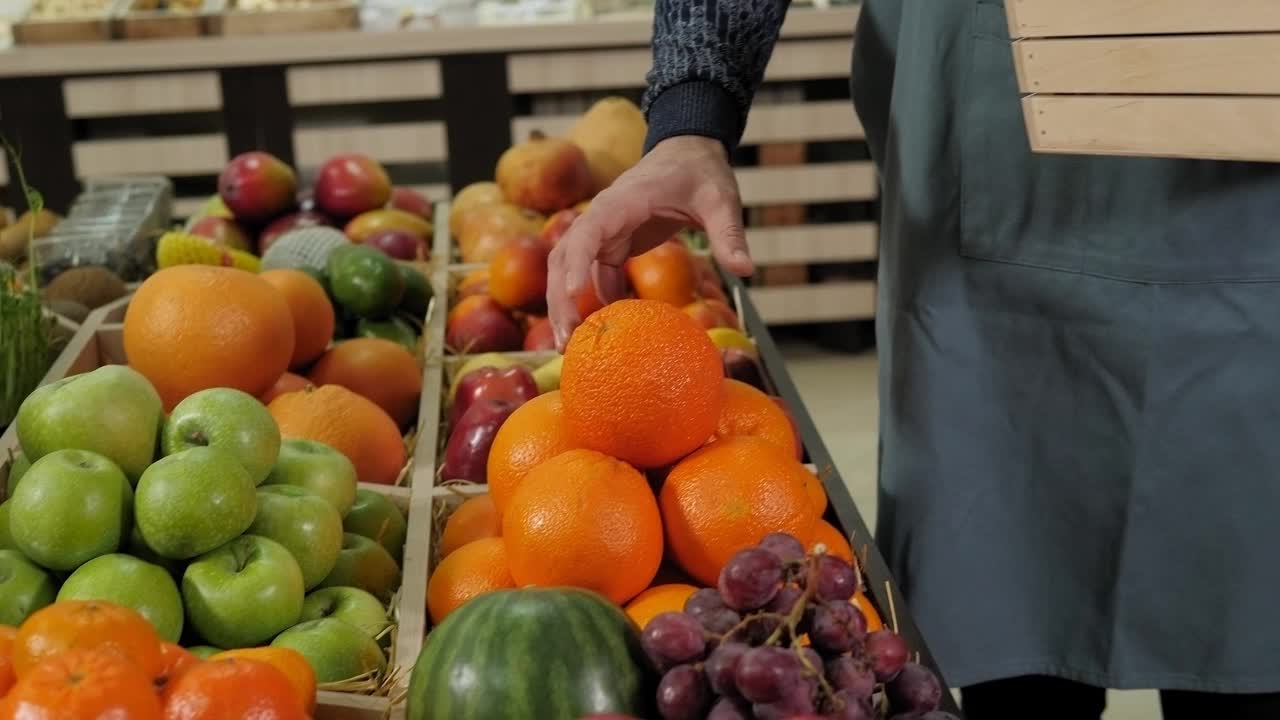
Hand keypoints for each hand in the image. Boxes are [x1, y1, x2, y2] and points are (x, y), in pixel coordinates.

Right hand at [546, 134, 754, 348]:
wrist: (689, 153)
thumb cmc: (701, 172)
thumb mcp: (719, 201)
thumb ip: (728, 234)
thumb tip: (746, 271)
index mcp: (621, 203)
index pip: (587, 233)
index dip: (575, 263)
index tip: (572, 294)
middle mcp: (602, 217)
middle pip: (564, 257)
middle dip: (560, 298)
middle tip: (564, 341)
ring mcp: (605, 231)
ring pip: (570, 268)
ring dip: (567, 303)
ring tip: (569, 343)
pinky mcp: (614, 244)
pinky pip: (596, 274)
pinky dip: (596, 300)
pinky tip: (607, 327)